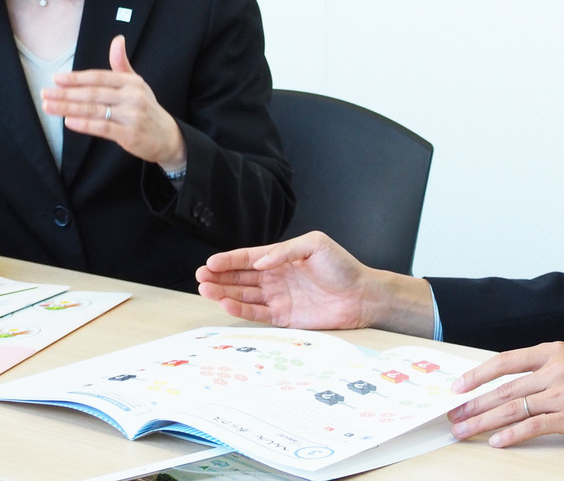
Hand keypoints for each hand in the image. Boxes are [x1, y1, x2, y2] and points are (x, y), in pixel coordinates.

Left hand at [42, 35, 184, 170]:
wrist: (167, 137)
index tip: (57, 79)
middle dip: (66, 93)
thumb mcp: (136, 84)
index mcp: (132, 82)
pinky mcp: (130, 134)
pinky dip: (84, 124)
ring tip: (49, 106)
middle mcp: (133, 96)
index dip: (77, 78)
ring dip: (68, 108)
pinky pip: (103, 128)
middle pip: (94, 93)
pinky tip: (68, 121)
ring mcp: (132, 116)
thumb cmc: (146, 108)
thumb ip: (121, 64)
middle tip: (45, 93)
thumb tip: (117, 39)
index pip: (100, 77)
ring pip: (94, 110)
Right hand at [196, 231, 433, 335]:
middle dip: (219, 276)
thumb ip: (285, 250)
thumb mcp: (315, 245)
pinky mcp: (284, 317)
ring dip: (224, 293)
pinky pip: (257, 313)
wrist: (362, 295)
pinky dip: (240, 310)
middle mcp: (276, 277)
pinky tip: (226, 304)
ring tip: (206, 290)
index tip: (209, 262)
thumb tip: (259, 261)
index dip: (228, 260)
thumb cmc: (342, 266)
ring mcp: (279, 298)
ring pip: (244, 295)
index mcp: (281, 257)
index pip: (248, 258)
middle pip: (240, 277)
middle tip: (201, 277)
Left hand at [447, 342, 563, 447]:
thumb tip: (506, 384)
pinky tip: (495, 442)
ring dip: (484, 422)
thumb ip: (542, 369)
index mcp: (552, 350)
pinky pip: (532, 426)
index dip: (478, 375)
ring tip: (464, 431)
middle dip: (474, 404)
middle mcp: (554, 369)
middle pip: (504, 388)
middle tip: (453, 416)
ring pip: (512, 408)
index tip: (458, 388)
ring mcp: (562, 393)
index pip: (505, 361)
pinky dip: (511, 435)